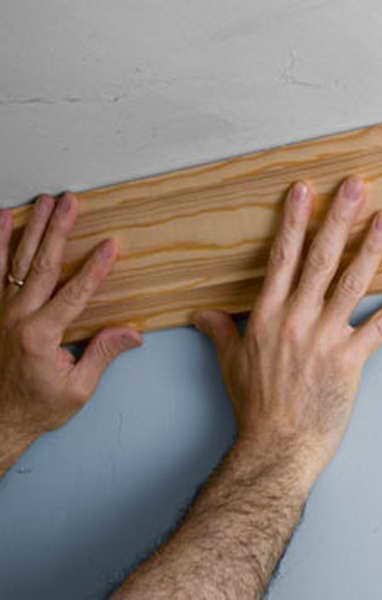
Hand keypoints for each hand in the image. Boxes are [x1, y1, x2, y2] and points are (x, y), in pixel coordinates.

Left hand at [0, 193, 141, 450]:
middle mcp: (16, 317)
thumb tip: (132, 333)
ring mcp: (0, 311)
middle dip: (58, 230)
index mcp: (41, 335)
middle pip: (43, 264)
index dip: (95, 268)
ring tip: (43, 201)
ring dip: (31, 228)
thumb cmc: (37, 408)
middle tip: (71, 202)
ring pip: (17, 260)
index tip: (111, 245)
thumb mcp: (78, 388)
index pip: (74, 293)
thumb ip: (102, 354)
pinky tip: (3, 219)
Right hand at [193, 177, 381, 486]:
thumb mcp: (230, 364)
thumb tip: (203, 314)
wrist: (277, 444)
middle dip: (338, 218)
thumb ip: (221, 331)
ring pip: (352, 283)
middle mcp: (297, 318)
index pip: (282, 257)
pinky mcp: (350, 360)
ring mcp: (325, 338)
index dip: (294, 221)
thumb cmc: (255, 405)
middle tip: (356, 185)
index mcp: (269, 314)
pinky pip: (381, 328)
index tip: (305, 191)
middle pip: (320, 258)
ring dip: (373, 248)